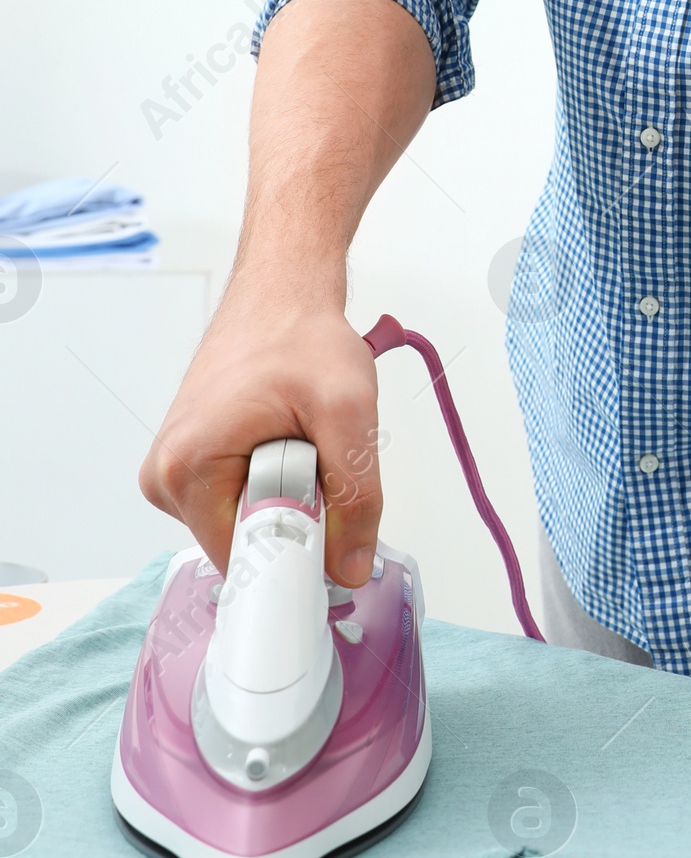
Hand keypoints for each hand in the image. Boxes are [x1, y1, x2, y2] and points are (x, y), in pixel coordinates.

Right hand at [139, 277, 384, 584]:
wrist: (281, 291)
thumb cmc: (301, 334)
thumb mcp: (347, 413)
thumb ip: (356, 496)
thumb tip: (350, 566)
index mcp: (186, 470)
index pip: (242, 563)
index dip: (296, 558)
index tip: (330, 533)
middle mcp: (166, 477)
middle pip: (247, 545)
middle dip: (297, 516)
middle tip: (318, 457)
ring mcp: (175, 471)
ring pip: (249, 524)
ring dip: (290, 496)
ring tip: (300, 437)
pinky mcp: (193, 463)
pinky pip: (244, 501)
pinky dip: (277, 481)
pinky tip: (286, 439)